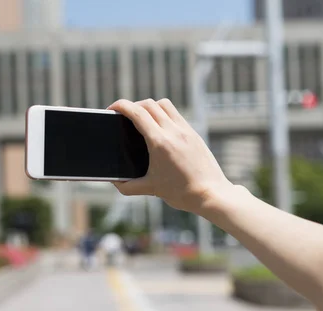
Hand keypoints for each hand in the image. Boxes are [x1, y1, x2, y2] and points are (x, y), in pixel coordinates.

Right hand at [108, 98, 232, 213]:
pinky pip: (176, 114)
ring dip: (150, 106)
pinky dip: (163, 114)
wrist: (211, 194)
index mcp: (160, 142)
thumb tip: (114, 181)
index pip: (137, 112)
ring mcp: (186, 130)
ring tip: (143, 118)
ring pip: (164, 104)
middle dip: (132, 106)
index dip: (121, 106)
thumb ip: (127, 186)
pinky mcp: (194, 134)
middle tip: (124, 116)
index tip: (112, 109)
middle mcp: (173, 131)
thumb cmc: (181, 193)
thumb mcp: (150, 189)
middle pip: (149, 104)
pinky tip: (160, 128)